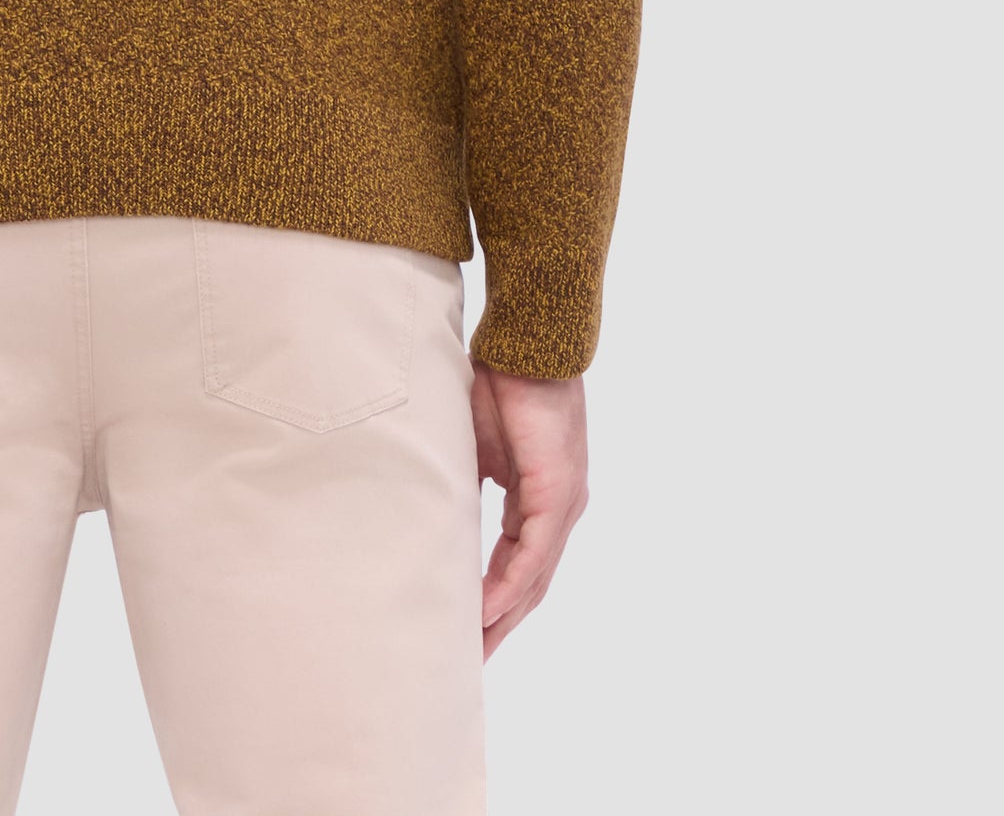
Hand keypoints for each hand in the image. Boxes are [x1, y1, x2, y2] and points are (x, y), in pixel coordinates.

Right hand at [471, 363, 588, 654]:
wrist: (528, 343)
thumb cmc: (501, 381)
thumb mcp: (476, 445)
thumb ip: (469, 483)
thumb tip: (439, 513)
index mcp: (541, 498)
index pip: (520, 564)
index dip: (495, 599)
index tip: (467, 630)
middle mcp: (561, 509)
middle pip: (532, 585)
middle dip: (500, 624)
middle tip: (469, 661)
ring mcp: (564, 503)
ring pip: (535, 579)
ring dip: (503, 617)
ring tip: (473, 650)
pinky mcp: (556, 492)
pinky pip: (533, 554)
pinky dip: (509, 586)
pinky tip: (486, 611)